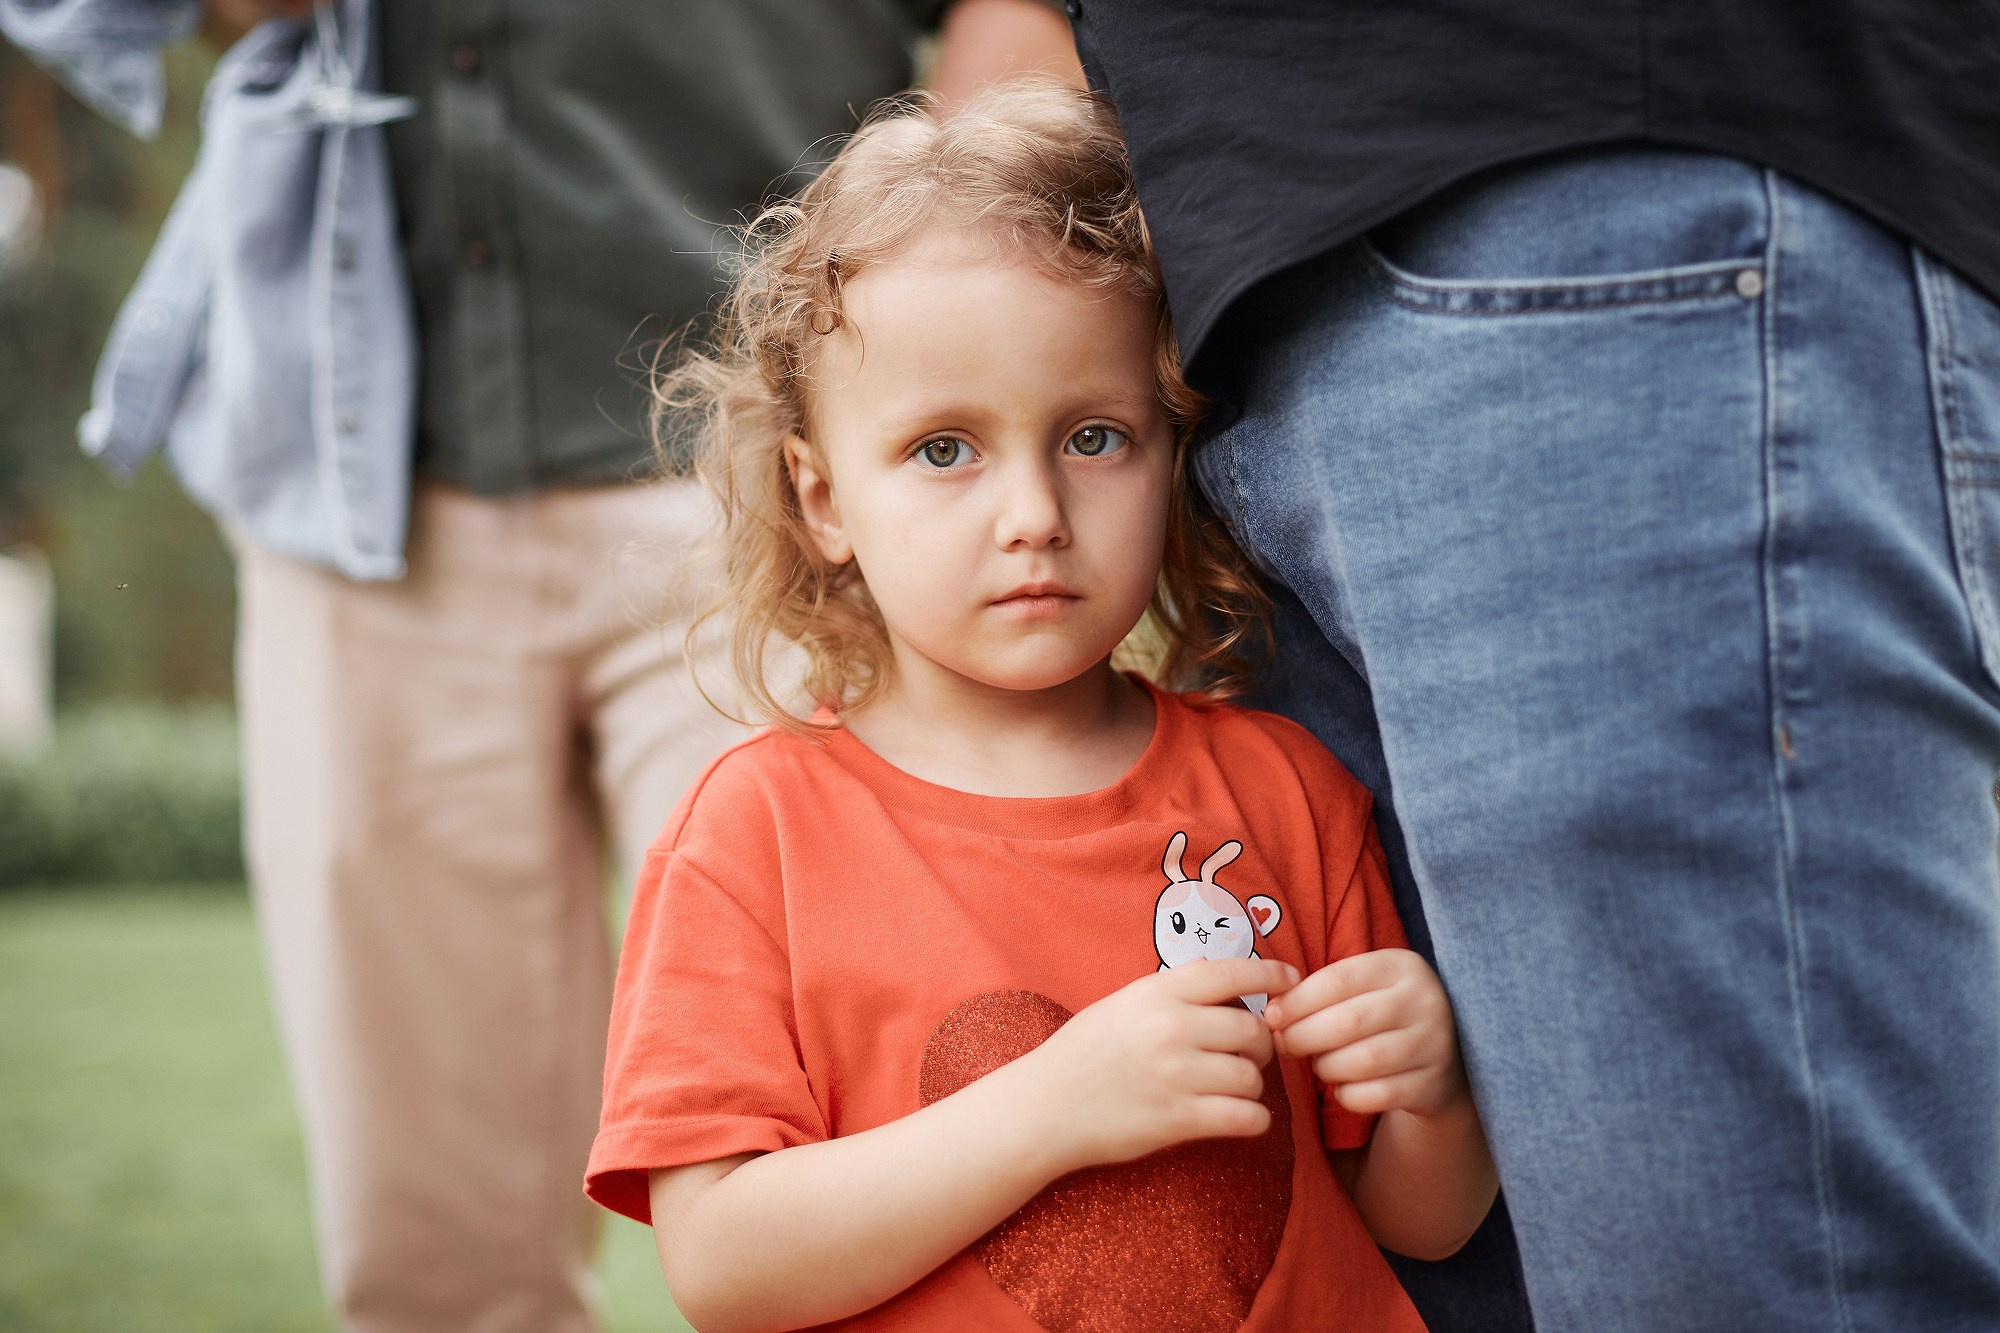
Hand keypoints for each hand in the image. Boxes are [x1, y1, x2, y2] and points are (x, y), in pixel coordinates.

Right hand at [1014, 957, 1298, 1174]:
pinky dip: (1254, 1120)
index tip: (1292, 980)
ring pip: (1252, 1077)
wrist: (1044, 1107)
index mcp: (1156, 993)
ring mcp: (1175, 1075)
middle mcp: (1170, 1028)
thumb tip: (1220, 977)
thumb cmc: (1082, 1054)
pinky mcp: (1177, 1119)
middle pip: (1252, 1031)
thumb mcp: (1122, 1004)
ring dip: (1252, 1085)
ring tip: (1232, 1089)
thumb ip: (1171, 992)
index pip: (1230, 974)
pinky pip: (1245, 1117)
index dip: (1271, 975)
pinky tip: (1240, 1117)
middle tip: (1248, 1056)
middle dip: (1261, 1045)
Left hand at [1263, 949, 1468, 1118]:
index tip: (1272, 1017)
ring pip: (1363, 1061)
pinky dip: (1348, 1095)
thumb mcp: (1361, 989)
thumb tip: (1272, 1012)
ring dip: (1326, 1067)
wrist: (1440, 1058)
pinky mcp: (1434, 1084)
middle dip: (1304, 1036)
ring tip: (1318, 1064)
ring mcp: (1435, 1044)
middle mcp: (1425, 1000)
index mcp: (1401, 965)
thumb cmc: (1380, 1016)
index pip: (1339, 979)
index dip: (1298, 1000)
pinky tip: (1342, 1087)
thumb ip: (1320, 991)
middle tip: (1285, 1045)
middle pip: (1349, 1021)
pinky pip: (1376, 1095)